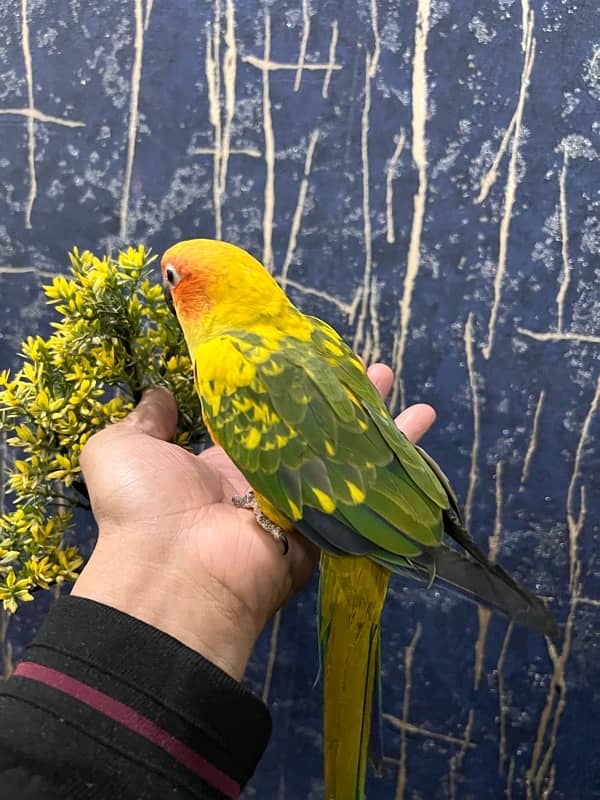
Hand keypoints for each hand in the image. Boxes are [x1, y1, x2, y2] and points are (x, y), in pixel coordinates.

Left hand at [72, 364, 434, 679]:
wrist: (174, 571)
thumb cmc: (144, 506)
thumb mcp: (121, 448)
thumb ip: (143, 419)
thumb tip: (160, 392)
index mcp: (223, 461)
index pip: (264, 416)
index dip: (285, 388)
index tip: (305, 357)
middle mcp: (266, 478)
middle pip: (312, 430)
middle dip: (337, 399)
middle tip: (364, 367)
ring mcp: (300, 500)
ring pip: (345, 453)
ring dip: (373, 420)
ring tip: (397, 385)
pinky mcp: (327, 520)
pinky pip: (366, 485)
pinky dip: (397, 458)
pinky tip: (421, 424)